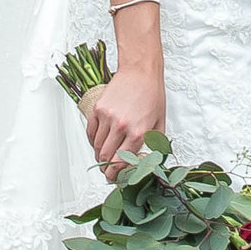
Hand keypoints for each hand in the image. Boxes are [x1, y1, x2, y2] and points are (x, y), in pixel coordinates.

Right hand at [81, 58, 164, 175]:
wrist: (140, 71)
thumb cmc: (152, 94)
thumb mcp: (160, 122)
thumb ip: (155, 144)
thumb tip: (150, 160)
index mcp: (138, 132)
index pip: (121, 163)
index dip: (115, 175)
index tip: (114, 178)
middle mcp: (121, 126)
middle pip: (106, 157)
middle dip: (106, 168)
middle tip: (107, 171)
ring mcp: (107, 117)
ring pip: (97, 146)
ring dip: (99, 155)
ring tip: (104, 157)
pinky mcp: (98, 109)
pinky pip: (90, 132)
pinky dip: (92, 141)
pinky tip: (98, 143)